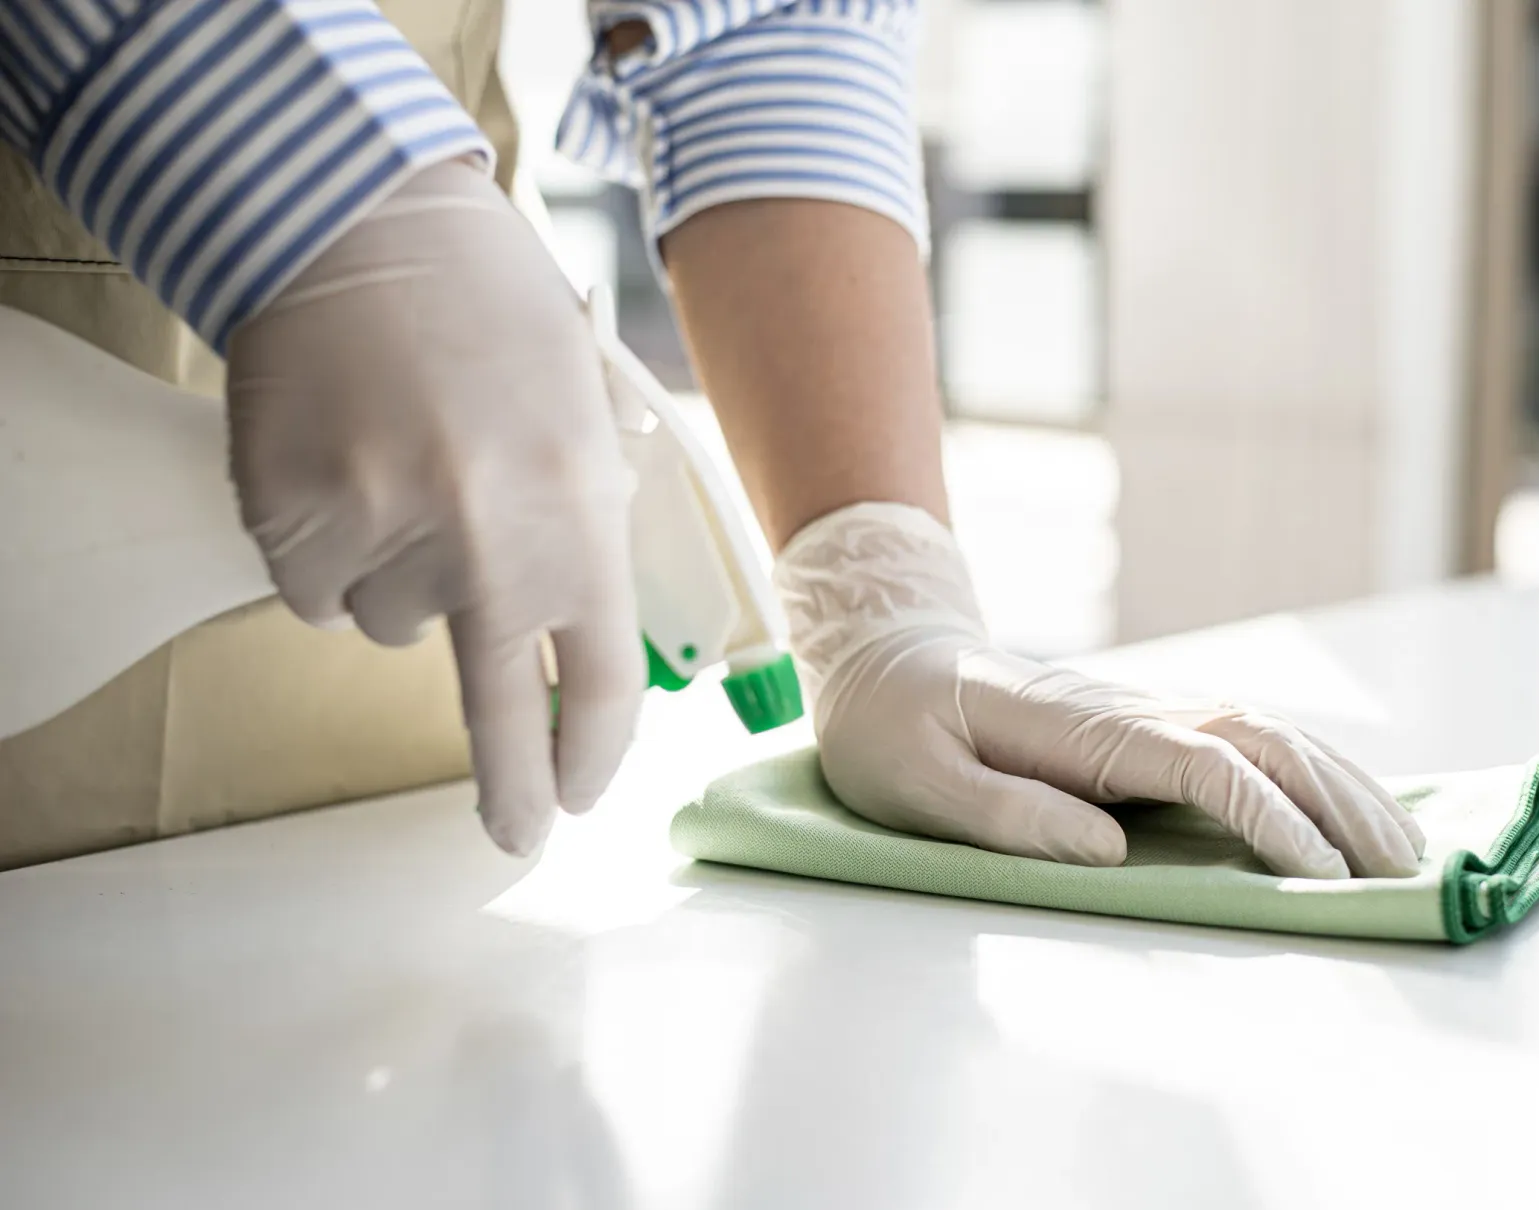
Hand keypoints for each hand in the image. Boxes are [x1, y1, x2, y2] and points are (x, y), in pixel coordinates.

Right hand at [225, 160, 642, 855]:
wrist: (365, 221)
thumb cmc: (492, 315)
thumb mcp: (583, 420)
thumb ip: (585, 528)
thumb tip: (584, 634)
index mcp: (578, 515)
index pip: (601, 677)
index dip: (592, 750)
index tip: (582, 792)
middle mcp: (484, 542)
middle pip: (496, 713)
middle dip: (510, 788)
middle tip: (516, 836)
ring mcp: (382, 535)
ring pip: (389, 625)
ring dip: (398, 577)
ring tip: (403, 468)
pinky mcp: (291, 520)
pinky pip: (312, 591)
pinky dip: (326, 551)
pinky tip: (342, 468)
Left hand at [774, 504, 1425, 876]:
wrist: (885, 656)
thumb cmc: (890, 728)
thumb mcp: (917, 781)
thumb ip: (1006, 813)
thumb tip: (1108, 851)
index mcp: (1081, 730)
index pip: (1206, 765)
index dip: (1271, 819)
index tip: (1320, 879)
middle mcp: (1130, 710)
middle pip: (1264, 740)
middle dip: (1341, 804)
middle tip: (1403, 873)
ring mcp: (1143, 711)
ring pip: (1268, 732)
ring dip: (1340, 784)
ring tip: (1401, 846)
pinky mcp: (1144, 725)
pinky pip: (1245, 740)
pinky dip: (1307, 770)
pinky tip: (1341, 804)